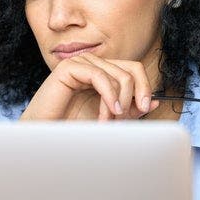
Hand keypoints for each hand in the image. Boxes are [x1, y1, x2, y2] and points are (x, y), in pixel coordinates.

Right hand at [19, 53, 160, 120]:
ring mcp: (81, 63)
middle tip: (125, 118)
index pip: (133, 69)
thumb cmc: (72, 127)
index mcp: (102, 72)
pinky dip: (109, 96)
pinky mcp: (69, 67)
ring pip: (118, 75)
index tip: (146, 108)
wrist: (45, 136)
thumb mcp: (109, 118)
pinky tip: (107, 113)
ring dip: (119, 102)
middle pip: (131, 69)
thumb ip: (129, 108)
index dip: (144, 87)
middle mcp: (93, 64)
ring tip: (108, 121)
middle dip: (133, 96)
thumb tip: (154, 100)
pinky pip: (100, 76)